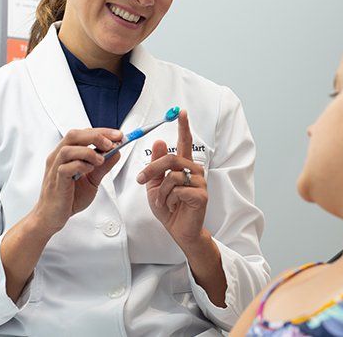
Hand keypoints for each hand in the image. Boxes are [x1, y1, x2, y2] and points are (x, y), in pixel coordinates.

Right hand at [31, 128, 121, 235]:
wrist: (52, 217)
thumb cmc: (69, 197)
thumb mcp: (93, 179)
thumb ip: (104, 166)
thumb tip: (117, 152)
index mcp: (67, 153)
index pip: (83, 133)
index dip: (102, 132)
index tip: (118, 135)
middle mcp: (58, 157)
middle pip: (74, 135)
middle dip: (96, 136)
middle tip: (111, 144)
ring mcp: (55, 169)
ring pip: (68, 149)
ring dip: (88, 152)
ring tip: (100, 160)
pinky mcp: (55, 182)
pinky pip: (64, 168)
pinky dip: (80, 166)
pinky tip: (89, 170)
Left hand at [137, 110, 207, 246]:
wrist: (179, 230)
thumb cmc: (169, 207)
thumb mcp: (156, 184)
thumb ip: (157, 164)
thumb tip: (159, 141)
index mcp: (184, 166)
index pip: (185, 142)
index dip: (183, 126)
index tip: (181, 112)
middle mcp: (194, 171)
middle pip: (171, 159)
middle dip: (153, 169)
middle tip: (141, 179)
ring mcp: (200, 182)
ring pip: (172, 176)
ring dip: (161, 192)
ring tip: (164, 202)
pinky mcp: (201, 195)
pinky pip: (177, 190)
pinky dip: (168, 200)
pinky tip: (173, 207)